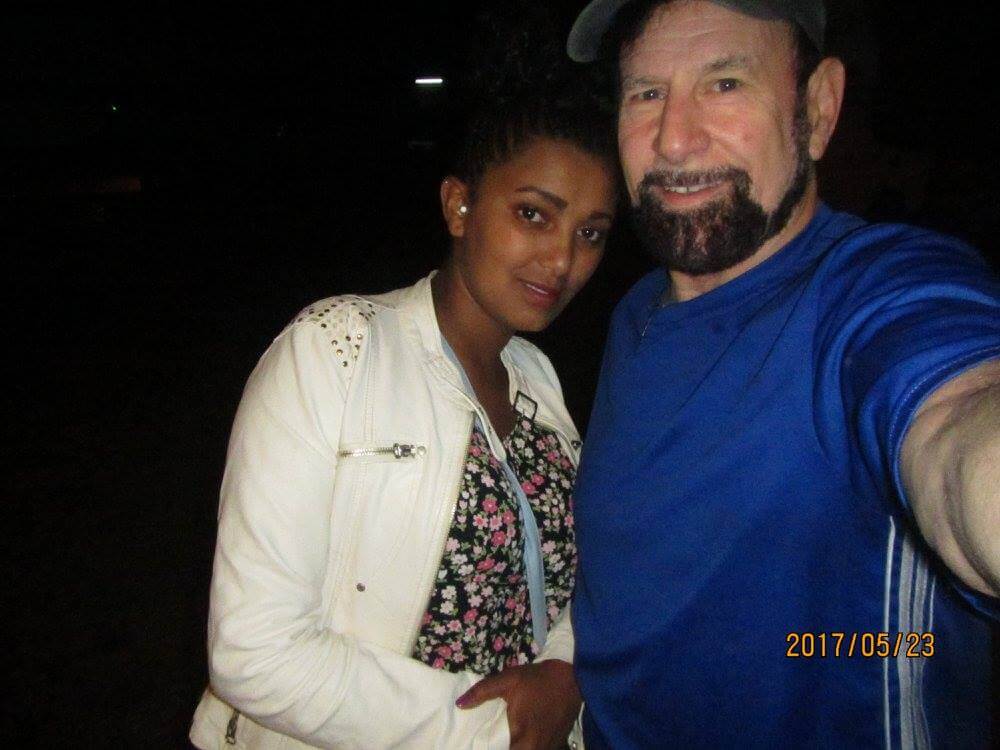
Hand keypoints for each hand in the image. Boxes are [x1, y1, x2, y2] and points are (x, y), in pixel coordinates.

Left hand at [456, 660, 580, 749]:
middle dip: (505, 749)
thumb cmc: (538, 678)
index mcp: (522, 734)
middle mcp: (537, 746)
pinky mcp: (557, 744)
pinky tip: (522, 740)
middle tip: (494, 742)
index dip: (491, 749)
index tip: (481, 744)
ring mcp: (549, 747)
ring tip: (505, 741)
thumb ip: (482, 692)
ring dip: (517, 748)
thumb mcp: (508, 679)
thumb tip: (459, 704)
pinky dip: (528, 747)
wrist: (572, 676)